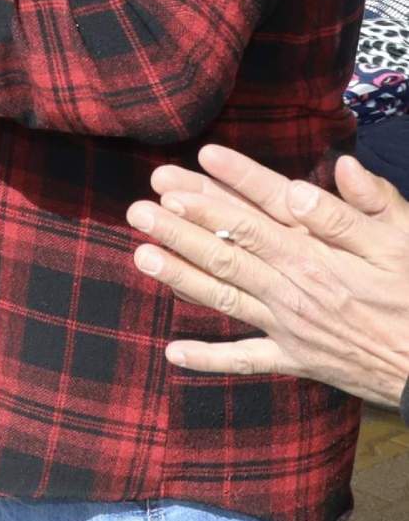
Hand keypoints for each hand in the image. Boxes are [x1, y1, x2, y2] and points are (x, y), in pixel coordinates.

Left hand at [128, 145, 408, 407]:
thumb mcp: (406, 243)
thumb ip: (369, 205)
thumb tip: (338, 165)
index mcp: (320, 256)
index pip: (263, 214)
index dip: (230, 186)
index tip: (197, 159)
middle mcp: (296, 289)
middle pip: (230, 251)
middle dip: (181, 227)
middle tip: (140, 207)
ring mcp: (291, 327)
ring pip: (225, 296)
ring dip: (180, 275)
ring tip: (140, 254)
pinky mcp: (297, 360)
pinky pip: (246, 361)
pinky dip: (210, 359)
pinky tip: (172, 352)